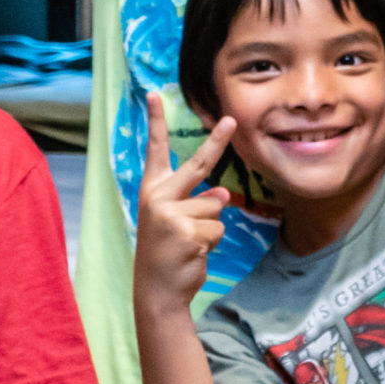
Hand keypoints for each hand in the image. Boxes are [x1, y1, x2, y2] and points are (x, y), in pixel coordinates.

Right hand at [132, 93, 237, 314]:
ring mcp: (171, 213)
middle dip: (217, 141)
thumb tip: (223, 195)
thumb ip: (198, 202)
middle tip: (232, 120)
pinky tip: (192, 252)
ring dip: (210, 228)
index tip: (154, 93)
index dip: (156, 121)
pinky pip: (217, 228)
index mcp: (152, 190)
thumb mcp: (178, 221)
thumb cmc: (168, 251)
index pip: (156, 150)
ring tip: (188, 243)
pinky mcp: (186, 231)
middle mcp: (158, 197)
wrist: (156, 290)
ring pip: (215, 207)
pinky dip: (212, 243)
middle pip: (198, 164)